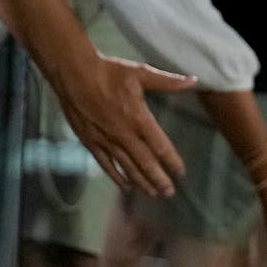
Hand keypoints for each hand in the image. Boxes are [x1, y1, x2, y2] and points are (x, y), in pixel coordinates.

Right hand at [57, 52, 194, 196]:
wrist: (74, 75)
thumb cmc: (108, 72)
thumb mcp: (140, 73)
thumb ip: (168, 82)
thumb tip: (193, 81)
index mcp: (139, 119)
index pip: (161, 147)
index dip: (172, 162)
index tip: (181, 173)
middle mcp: (124, 136)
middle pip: (146, 164)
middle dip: (159, 180)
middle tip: (169, 193)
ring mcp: (107, 142)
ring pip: (128, 168)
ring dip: (142, 183)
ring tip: (153, 194)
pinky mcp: (92, 143)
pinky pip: (107, 165)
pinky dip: (117, 178)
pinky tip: (126, 187)